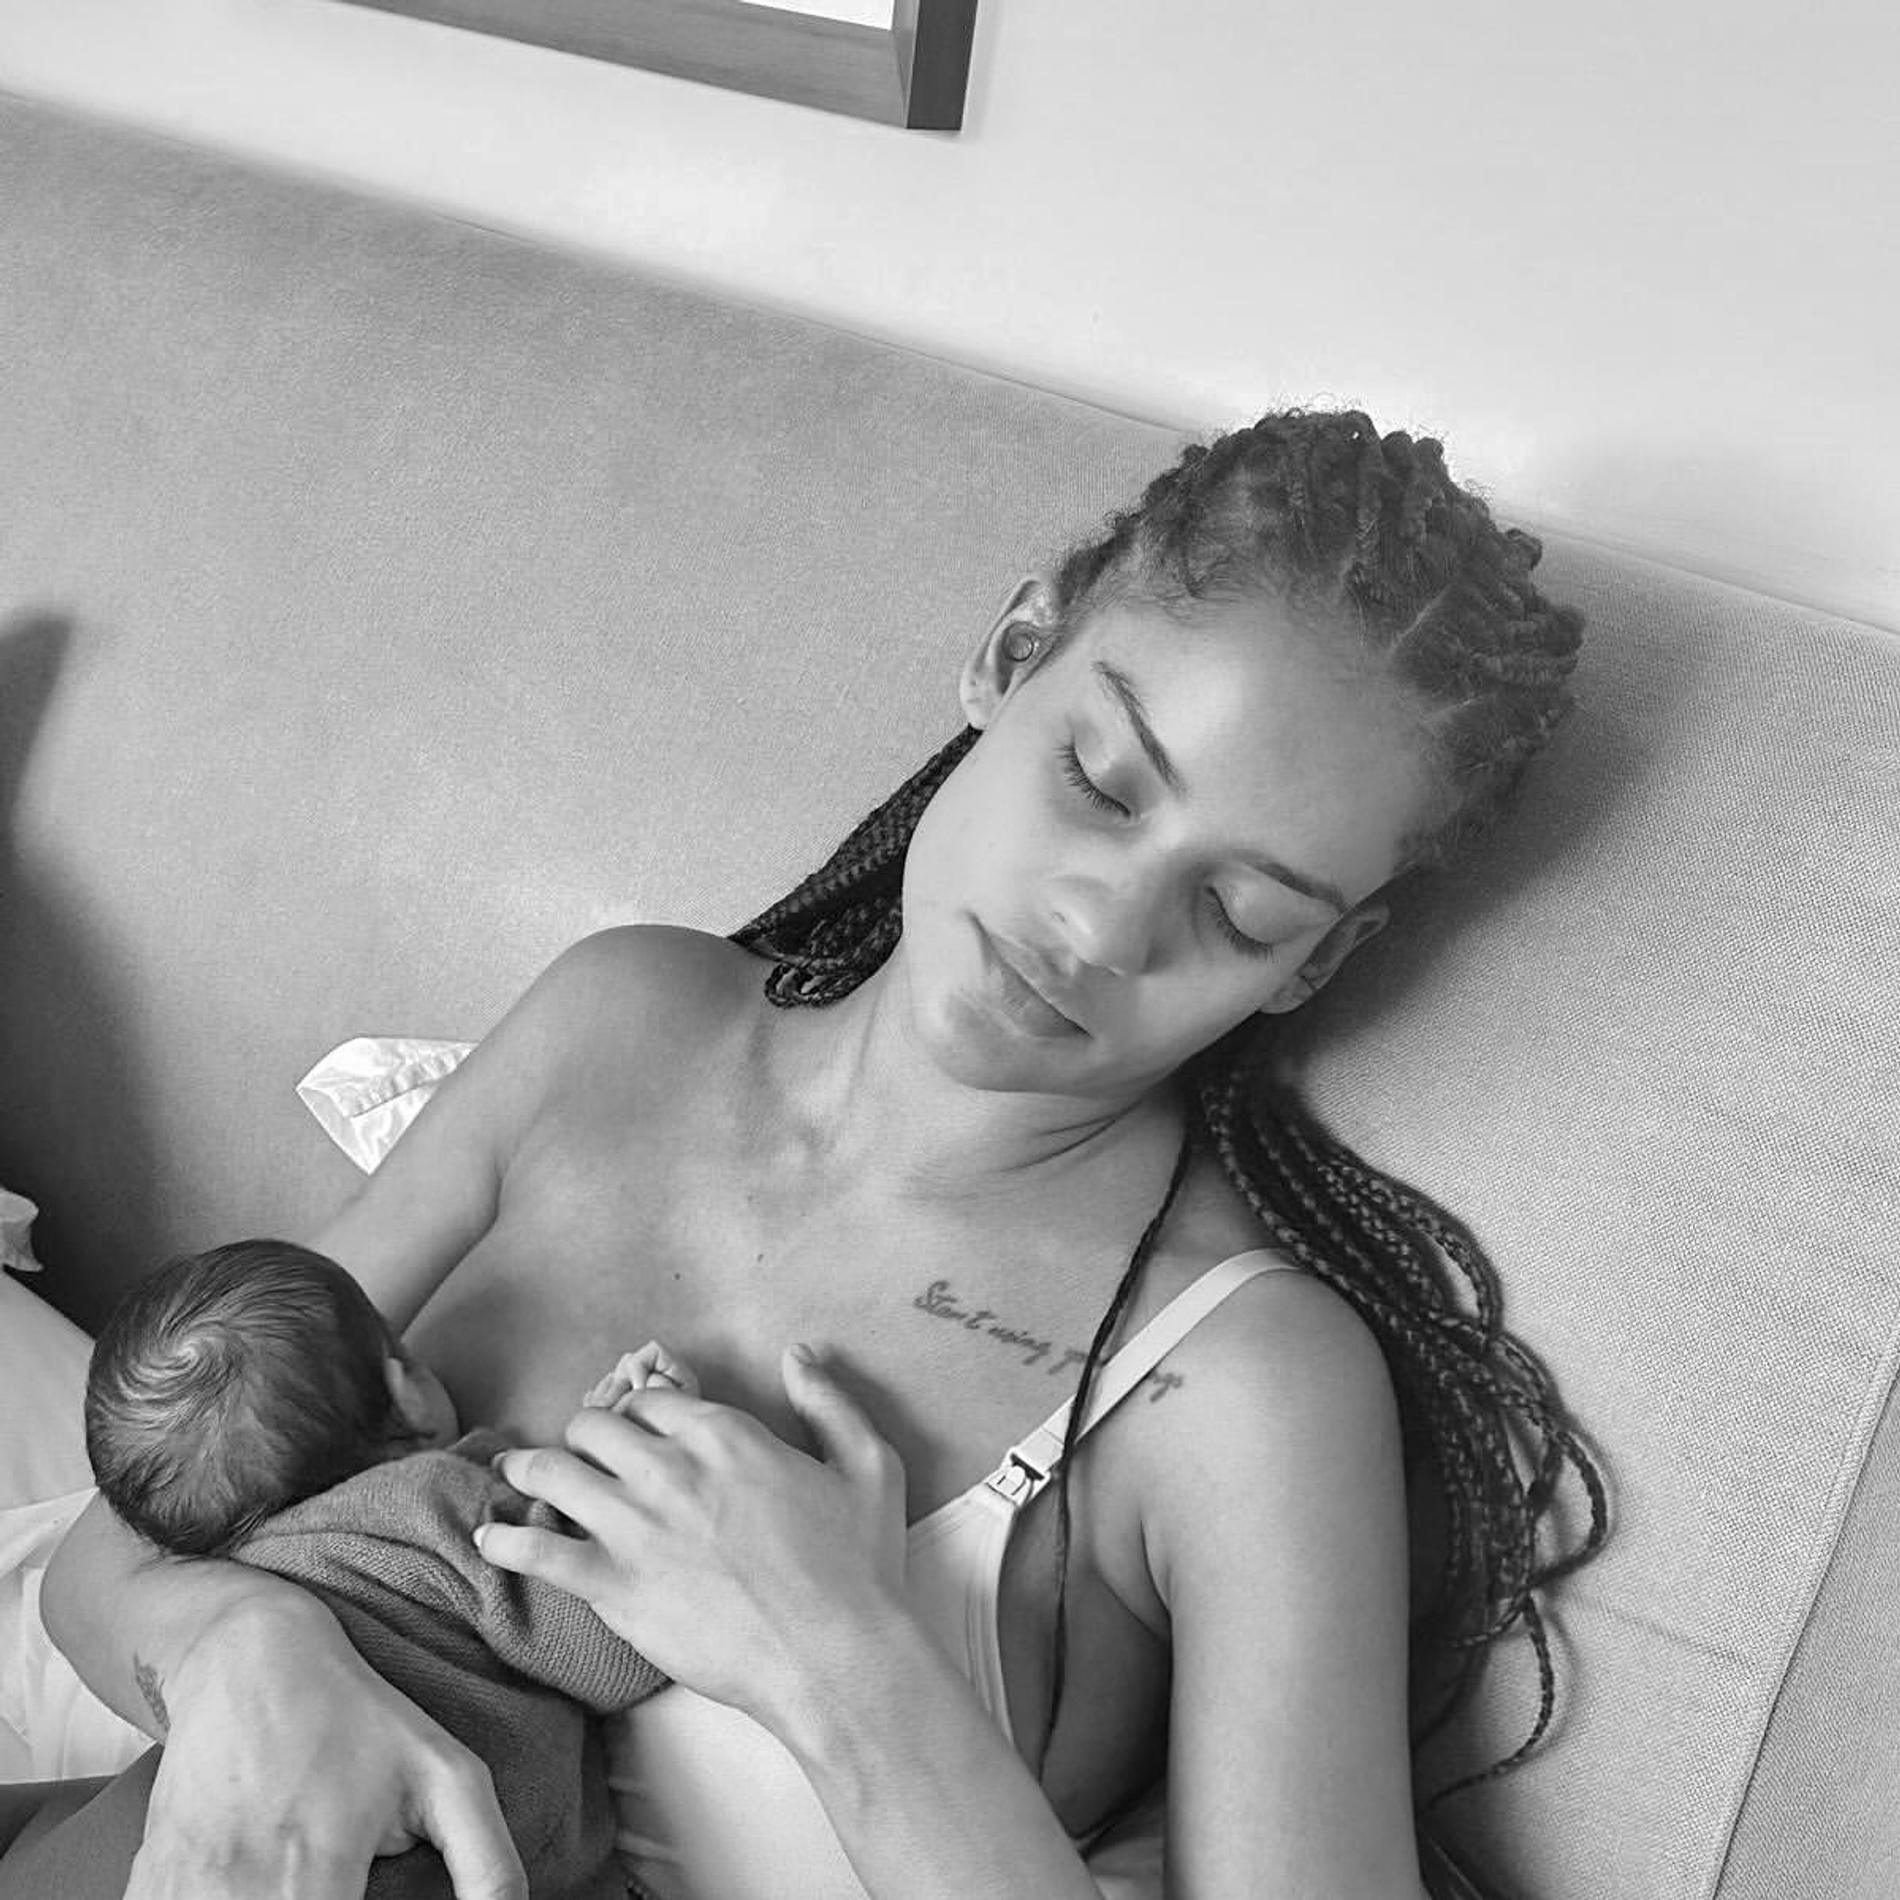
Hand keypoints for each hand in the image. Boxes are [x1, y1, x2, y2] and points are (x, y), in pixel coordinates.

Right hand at [123, 1597, 524, 1899]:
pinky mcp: (150, 1885)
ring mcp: (184, 1892)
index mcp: (315, 1878)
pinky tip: (253, 1884)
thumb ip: (488, 1865)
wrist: (247, 1660)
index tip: (373, 1899)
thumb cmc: (357, 1716)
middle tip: (342, 1886)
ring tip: (308, 1882)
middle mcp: (238, 1894)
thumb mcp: (446, 1776)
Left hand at [480, 1345, 907, 1731]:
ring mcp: (636, 1527)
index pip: (653, 1400)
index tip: (636, 1428)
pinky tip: (490, 1539)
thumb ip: (829, 1401)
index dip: (640, 1411)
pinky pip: (538, 1553)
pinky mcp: (614, 1587)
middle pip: (595, 1427)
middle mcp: (670, 1468)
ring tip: (518, 1474)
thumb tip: (799, 1354)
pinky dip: (507, 1541)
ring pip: (554, 1474)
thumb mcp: (867, 1465)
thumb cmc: (860, 1567)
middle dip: (587, 1436)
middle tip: (585, 1456)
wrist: (837, 1658)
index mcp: (725, 1433)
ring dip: (532, 1470)